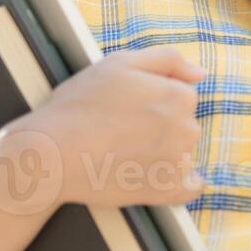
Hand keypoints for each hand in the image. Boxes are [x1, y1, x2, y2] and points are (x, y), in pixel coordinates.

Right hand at [0, 47, 208, 213]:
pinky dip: (178, 184)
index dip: (153, 100)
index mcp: (180, 96)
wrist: (49, 154)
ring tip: (123, 153)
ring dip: (163, 153)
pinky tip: (156, 178)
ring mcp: (179, 162)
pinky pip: (190, 188)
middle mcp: (187, 129)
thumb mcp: (119, 63)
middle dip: (160, 126)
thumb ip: (167, 60)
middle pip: (183, 124)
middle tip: (121, 130)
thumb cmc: (79, 105)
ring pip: (182, 152)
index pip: (180, 97)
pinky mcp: (166, 190)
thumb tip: (200, 74)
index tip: (127, 108)